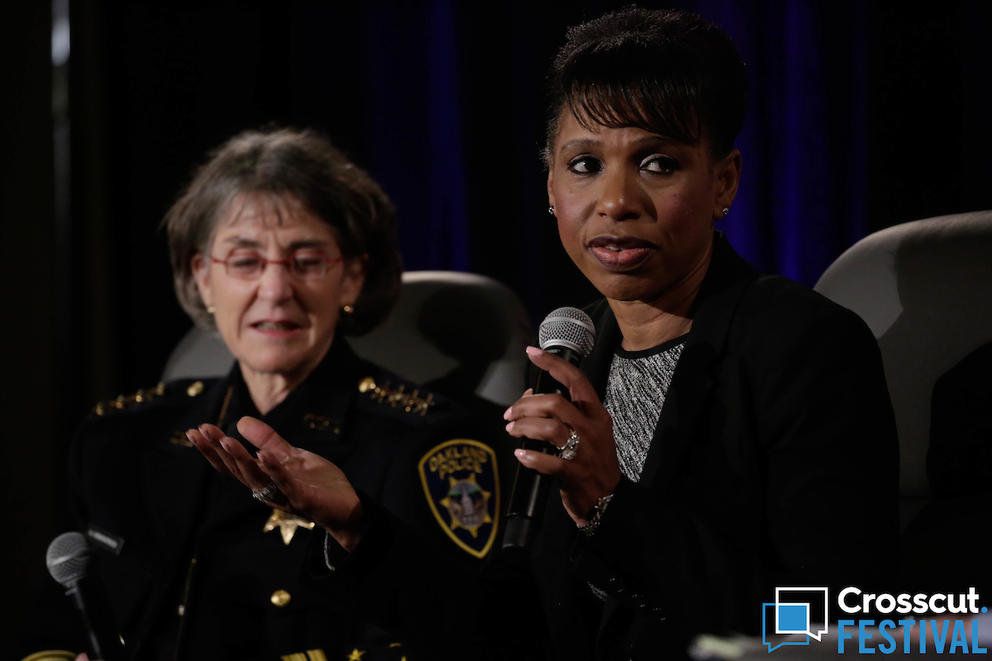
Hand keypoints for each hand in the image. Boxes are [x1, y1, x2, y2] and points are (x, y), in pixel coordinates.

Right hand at [187, 416, 363, 550]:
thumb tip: (241, 420)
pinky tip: (264, 455)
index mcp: (262, 479)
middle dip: (218, 451)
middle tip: (201, 431)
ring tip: (227, 440)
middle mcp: (266, 490)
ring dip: (241, 458)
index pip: (231, 464)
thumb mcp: (291, 456)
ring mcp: (283, 495)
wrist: (347, 506)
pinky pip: (285, 483)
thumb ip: (269, 441)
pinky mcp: (302, 499)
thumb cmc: (317, 483)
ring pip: (256, 477)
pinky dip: (274, 469)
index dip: (212, 449)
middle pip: (237, 470)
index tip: (195, 430)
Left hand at [503, 346, 620, 524]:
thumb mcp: (587, 432)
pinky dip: (529, 456)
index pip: (576, 380)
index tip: (533, 352)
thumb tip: (530, 396)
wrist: (608, 501)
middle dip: (526, 405)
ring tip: (512, 430)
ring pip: (548, 428)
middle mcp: (591, 428)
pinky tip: (521, 455)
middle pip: (555, 403)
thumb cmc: (593, 462)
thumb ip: (563, 413)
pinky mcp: (574, 473)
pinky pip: (547, 461)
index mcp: (597, 414)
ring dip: (523, 426)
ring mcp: (584, 451)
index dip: (553, 364)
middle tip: (510, 413)